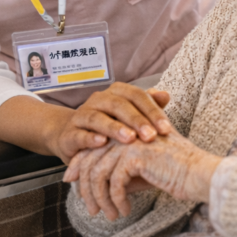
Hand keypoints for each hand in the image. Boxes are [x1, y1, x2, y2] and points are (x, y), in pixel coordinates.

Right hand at [46, 84, 172, 162]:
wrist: (73, 137)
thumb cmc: (109, 127)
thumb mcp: (130, 117)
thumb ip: (147, 106)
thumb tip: (165, 95)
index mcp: (115, 93)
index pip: (136, 95)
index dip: (152, 110)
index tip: (166, 129)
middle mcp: (98, 100)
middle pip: (118, 104)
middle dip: (136, 120)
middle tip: (151, 136)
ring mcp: (82, 116)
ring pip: (97, 117)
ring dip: (114, 128)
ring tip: (130, 139)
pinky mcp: (70, 134)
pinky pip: (80, 134)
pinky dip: (90, 138)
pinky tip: (102, 143)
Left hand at [64, 129, 220, 220]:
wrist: (199, 173)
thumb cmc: (176, 172)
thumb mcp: (143, 169)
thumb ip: (121, 172)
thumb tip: (99, 188)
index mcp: (126, 130)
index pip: (92, 145)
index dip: (79, 164)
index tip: (71, 182)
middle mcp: (124, 132)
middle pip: (90, 159)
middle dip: (85, 187)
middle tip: (90, 208)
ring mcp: (129, 142)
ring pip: (98, 173)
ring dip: (101, 199)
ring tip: (108, 215)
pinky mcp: (135, 156)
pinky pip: (114, 182)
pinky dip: (117, 200)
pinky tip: (124, 210)